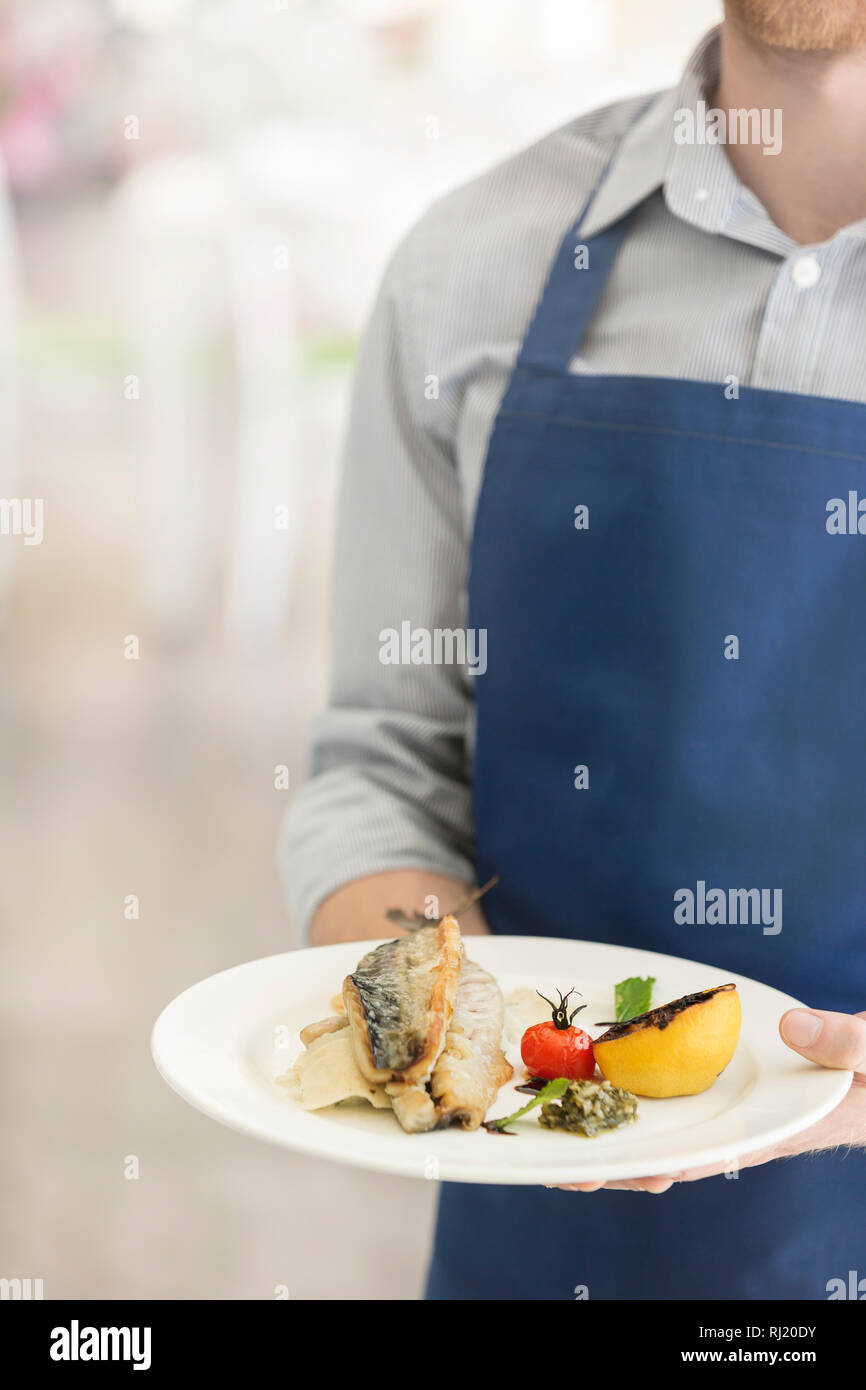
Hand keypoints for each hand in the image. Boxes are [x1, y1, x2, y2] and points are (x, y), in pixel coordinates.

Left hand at [558, 1008, 865, 1193]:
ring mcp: (733, 1111)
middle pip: (677, 1155)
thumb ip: (842, 1042)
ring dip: (622, 1137)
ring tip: (566, 1146)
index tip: (625, 1172)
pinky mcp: (724, 1089)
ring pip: (670, 1132)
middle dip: (624, 1164)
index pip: (716, 1154)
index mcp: (778, 1127)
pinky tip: (603, 1092)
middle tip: (568, 1171)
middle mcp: (747, 1127)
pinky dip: (639, 1098)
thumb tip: (793, 1026)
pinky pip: (678, 1102)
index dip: (667, 1166)